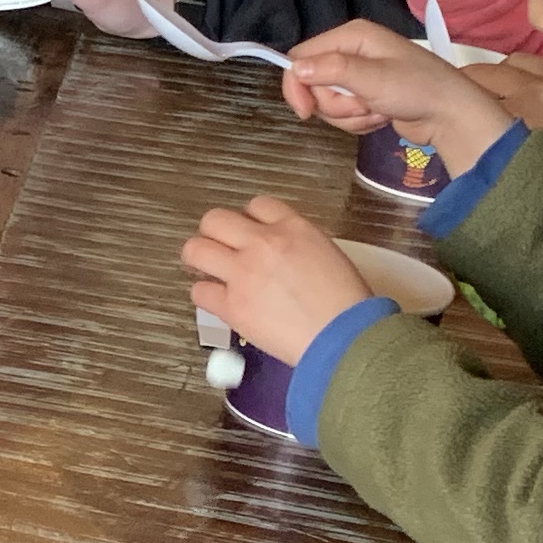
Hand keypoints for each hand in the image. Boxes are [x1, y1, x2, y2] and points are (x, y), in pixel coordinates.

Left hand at [182, 195, 371, 366]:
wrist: (344, 337)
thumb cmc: (347, 305)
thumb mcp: (329, 255)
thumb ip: (296, 244)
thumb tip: (277, 251)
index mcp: (293, 228)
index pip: (257, 205)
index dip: (248, 219)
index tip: (246, 231)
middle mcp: (263, 244)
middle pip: (215, 219)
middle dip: (213, 233)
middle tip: (218, 248)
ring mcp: (243, 273)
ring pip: (195, 249)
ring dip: (199, 259)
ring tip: (207, 270)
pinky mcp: (232, 305)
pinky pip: (199, 292)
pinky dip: (205, 296)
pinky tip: (217, 301)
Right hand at [281, 19, 514, 172]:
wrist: (452, 115)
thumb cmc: (417, 89)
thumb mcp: (373, 78)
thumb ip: (332, 70)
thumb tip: (295, 68)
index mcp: (351, 36)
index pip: (302, 57)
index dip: (298, 85)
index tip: (305, 112)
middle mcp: (351, 52)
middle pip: (314, 84)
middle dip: (336, 104)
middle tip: (364, 105)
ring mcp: (359, 76)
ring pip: (327, 103)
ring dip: (350, 116)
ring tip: (378, 111)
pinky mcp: (365, 96)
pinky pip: (343, 114)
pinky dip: (359, 122)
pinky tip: (382, 117)